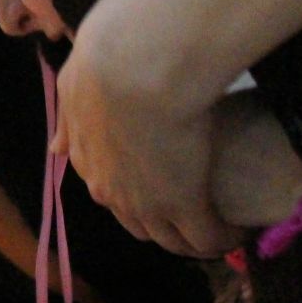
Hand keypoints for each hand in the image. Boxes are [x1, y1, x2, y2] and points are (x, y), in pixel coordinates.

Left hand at [55, 20, 241, 258]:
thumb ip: (70, 116)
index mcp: (89, 161)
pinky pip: (207, 237)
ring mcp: (148, 203)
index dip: (137, 200)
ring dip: (195, 240)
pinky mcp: (185, 204)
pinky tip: (242, 229)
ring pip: (173, 240)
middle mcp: (112, 192)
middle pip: (140, 227)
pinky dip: (225, 238)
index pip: (112, 197)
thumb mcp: (75, 85)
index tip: (162, 194)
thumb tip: (59, 147)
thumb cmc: (107, 62)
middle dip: (165, 228)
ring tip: (223, 229)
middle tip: (195, 216)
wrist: (137, 64)